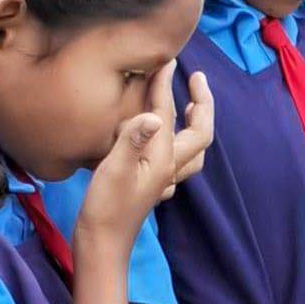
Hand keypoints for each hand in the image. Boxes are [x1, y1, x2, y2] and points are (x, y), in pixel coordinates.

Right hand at [80, 64, 212, 250]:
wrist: (102, 245)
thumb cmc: (105, 209)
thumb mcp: (114, 170)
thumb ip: (132, 140)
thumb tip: (153, 115)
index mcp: (163, 158)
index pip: (167, 113)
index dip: (165, 84)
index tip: (166, 58)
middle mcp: (169, 167)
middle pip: (198, 133)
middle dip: (202, 104)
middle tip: (196, 78)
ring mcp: (163, 178)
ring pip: (192, 148)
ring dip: (196, 123)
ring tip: (192, 103)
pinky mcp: (152, 184)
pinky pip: (177, 160)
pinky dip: (181, 142)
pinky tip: (169, 137)